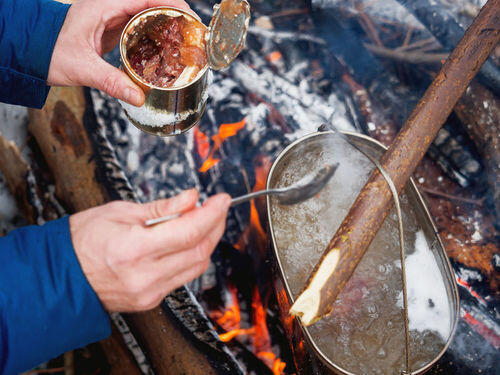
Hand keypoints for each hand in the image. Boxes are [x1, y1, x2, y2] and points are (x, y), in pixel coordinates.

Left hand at [47, 0, 193, 105]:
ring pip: (148, 16)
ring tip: (185, 44)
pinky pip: (140, 28)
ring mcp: (112, 18)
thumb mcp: (82, 68)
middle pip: (153, 5)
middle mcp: (110, 7)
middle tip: (194, 36)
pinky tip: (165, 51)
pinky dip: (155, 37)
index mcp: (104, 5)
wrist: (30, 51)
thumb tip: (139, 98)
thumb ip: (111, 82)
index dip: (174, 5)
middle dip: (177, 18)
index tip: (192, 20)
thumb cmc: (48, 52)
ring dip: (167, 27)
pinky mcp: (112, 30)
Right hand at [69, 189, 230, 311]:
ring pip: (196, 267)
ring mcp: (149, 292)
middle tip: (217, 208)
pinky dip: (192, 256)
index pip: (189, 232)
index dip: (212, 214)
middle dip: (215, 226)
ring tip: (203, 221)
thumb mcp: (120, 212)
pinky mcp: (151, 300)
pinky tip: (187, 241)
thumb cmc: (82, 240)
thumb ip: (162, 208)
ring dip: (207, 242)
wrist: (60, 276)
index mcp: (133, 250)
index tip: (222, 200)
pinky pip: (183, 277)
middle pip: (199, 251)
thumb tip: (192, 199)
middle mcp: (144, 276)